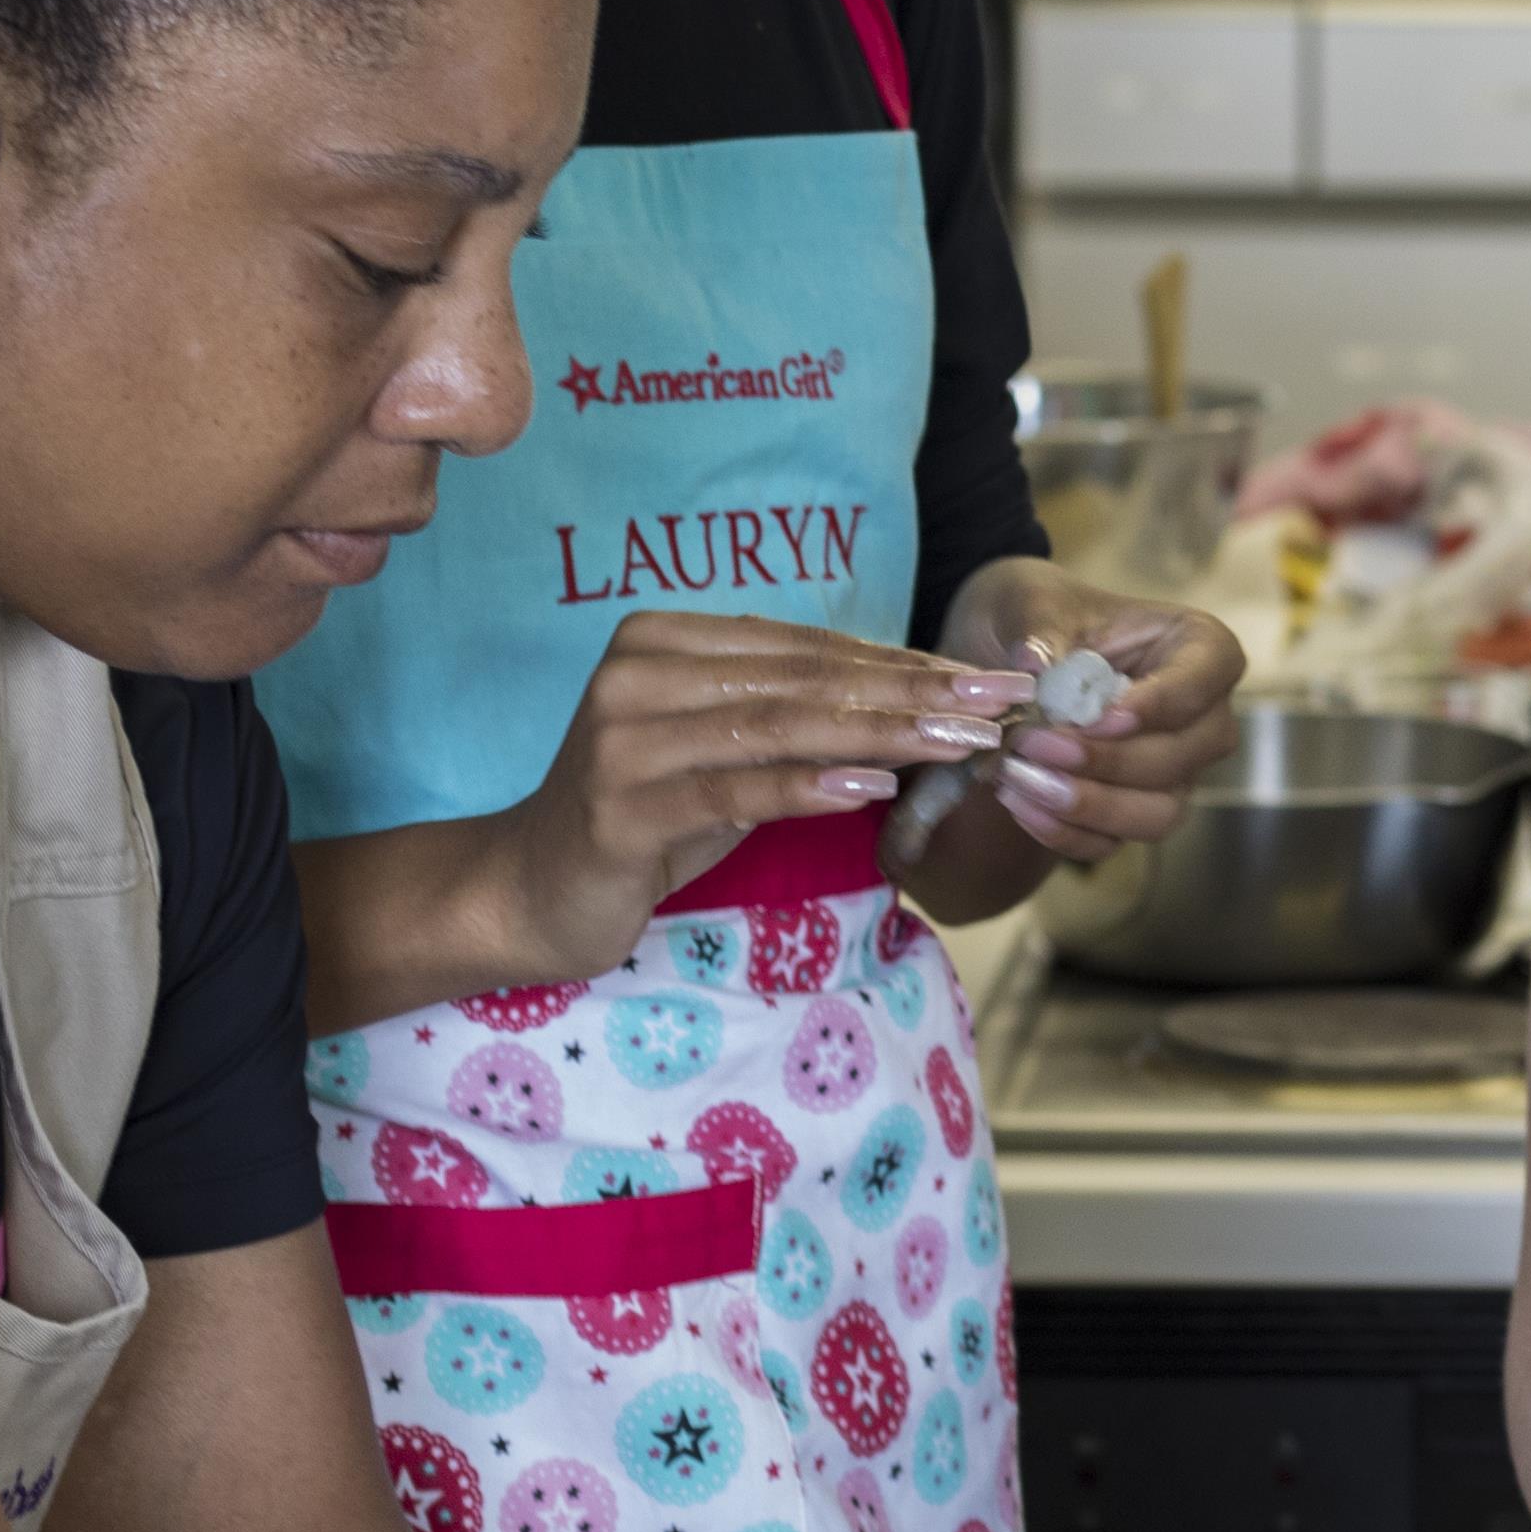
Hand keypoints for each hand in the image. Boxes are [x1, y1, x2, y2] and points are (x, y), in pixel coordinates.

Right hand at [490, 610, 1021, 978]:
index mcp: (664, 639)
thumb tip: (925, 703)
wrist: (530, 892)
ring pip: (779, 727)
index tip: (986, 679)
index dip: (904, 661)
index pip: (809, 647)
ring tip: (960, 742)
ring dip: (883, 733)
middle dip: (914, 692)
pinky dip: (808, 786)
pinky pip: (733, 788)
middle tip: (999, 704)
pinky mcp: (621, 805)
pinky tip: (874, 788)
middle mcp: (638, 671)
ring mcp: (624, 736)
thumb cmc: (645, 820)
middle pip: (804, 679)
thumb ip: (796, 719)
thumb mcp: (725, 757)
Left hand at [915, 557, 1251, 875]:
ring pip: (1159, 812)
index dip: (1159, 705)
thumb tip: (1036, 666)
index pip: (1207, 677)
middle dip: (1108, 760)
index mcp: (1197, 646)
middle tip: (1034, 744)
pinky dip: (1065, 831)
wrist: (1005, 653)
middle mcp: (1202, 716)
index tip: (1099, 718)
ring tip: (1020, 780)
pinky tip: (1017, 802)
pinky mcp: (1135, 812)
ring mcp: (1175, 771)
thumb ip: (1038, 630)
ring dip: (1090, 805)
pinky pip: (1113, 841)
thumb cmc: (1040, 614)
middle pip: (1184, 755)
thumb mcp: (1031, 601)